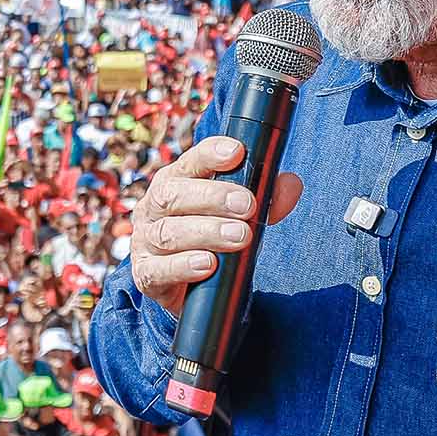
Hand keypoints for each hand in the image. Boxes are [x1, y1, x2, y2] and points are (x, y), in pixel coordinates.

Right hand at [128, 137, 301, 318]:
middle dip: (211, 197)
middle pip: (171, 195)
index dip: (209, 155)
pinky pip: (159, 270)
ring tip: (239, 236)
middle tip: (247, 205)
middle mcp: (153, 209)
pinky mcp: (147, 275)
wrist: (185, 284)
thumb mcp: (236, 216)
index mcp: (174, 184)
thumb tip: (291, 184)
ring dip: (206, 233)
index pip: (188, 163)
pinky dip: (183, 266)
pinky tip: (207, 264)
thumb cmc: (210, 238)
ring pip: (167, 233)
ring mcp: (145, 242)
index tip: (236, 152)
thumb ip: (264, 200)